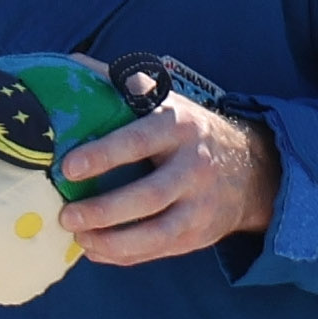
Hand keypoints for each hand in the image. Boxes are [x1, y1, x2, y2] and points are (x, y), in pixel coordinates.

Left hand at [57, 95, 279, 264]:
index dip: (104, 155)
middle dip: (104, 210)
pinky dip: (122, 255)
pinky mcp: (198, 236)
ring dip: (112, 241)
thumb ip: (123, 84)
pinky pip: (158, 252)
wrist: (251, 170)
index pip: (140, 141)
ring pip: (156, 233)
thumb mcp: (167, 102)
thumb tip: (73, 63)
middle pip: (149, 196)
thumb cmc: (189, 132)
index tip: (68, 167)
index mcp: (179, 128)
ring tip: (78, 238)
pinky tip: (94, 249)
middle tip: (66, 216)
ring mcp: (200, 207)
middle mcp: (194, 168)